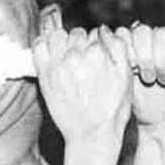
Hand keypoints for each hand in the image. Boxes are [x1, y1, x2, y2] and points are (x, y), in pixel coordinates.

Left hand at [32, 10, 131, 147]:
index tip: (96, 57)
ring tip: (68, 58)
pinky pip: (38, 46)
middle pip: (76, 33)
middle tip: (83, 61)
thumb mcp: (125, 77)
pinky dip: (43, 44)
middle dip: (80, 43)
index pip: (95, 33)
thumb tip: (103, 28)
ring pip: (57, 35)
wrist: (92, 136)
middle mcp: (76, 55)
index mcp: (98, 53)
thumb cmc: (111, 111)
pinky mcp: (45, 75)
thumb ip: (118, 47)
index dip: (96, 45)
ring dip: (62, 42)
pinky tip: (51, 54)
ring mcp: (58, 64)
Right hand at [114, 22, 164, 125]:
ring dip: (145, 59)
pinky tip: (134, 70)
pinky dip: (126, 52)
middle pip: (160, 33)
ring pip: (140, 33)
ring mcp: (144, 45)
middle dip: (163, 62)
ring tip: (150, 79)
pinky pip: (122, 38)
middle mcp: (164, 39)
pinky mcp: (127, 54)